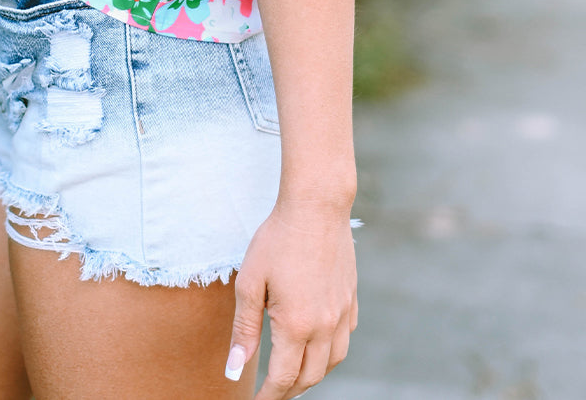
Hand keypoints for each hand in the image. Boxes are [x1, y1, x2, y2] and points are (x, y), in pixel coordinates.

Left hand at [225, 198, 357, 396]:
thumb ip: (243, 330)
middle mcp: (325, 326)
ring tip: (293, 373)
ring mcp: (342, 313)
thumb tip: (234, 370)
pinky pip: (344, 339)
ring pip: (332, 362)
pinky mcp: (351, 299)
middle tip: (270, 391)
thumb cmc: (277, 239)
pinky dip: (331, 351)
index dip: (267, 397)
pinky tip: (318, 343)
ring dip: (312, 374)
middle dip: (289, 390)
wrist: (316, 206)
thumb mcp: (250, 282)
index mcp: (296, 325)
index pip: (283, 379)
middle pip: (310, 377)